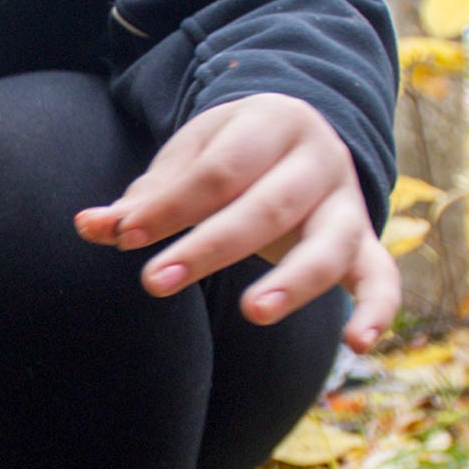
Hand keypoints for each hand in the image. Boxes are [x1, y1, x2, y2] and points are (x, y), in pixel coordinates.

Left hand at [75, 95, 400, 352]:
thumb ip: (146, 198)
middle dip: (208, 248)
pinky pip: (381, 277)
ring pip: (327, 245)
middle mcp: (316, 161)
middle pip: (266, 207)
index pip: (218, 170)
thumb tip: (87, 227)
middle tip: (154, 283)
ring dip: (291, 281)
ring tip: (251, 312)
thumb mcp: (191, 157)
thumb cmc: (233, 152)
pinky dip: (378, 308)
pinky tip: (358, 344)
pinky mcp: (365, 242)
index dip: (170, 206)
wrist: (303, 129)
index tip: (125, 237)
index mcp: (269, 124)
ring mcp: (346, 203)